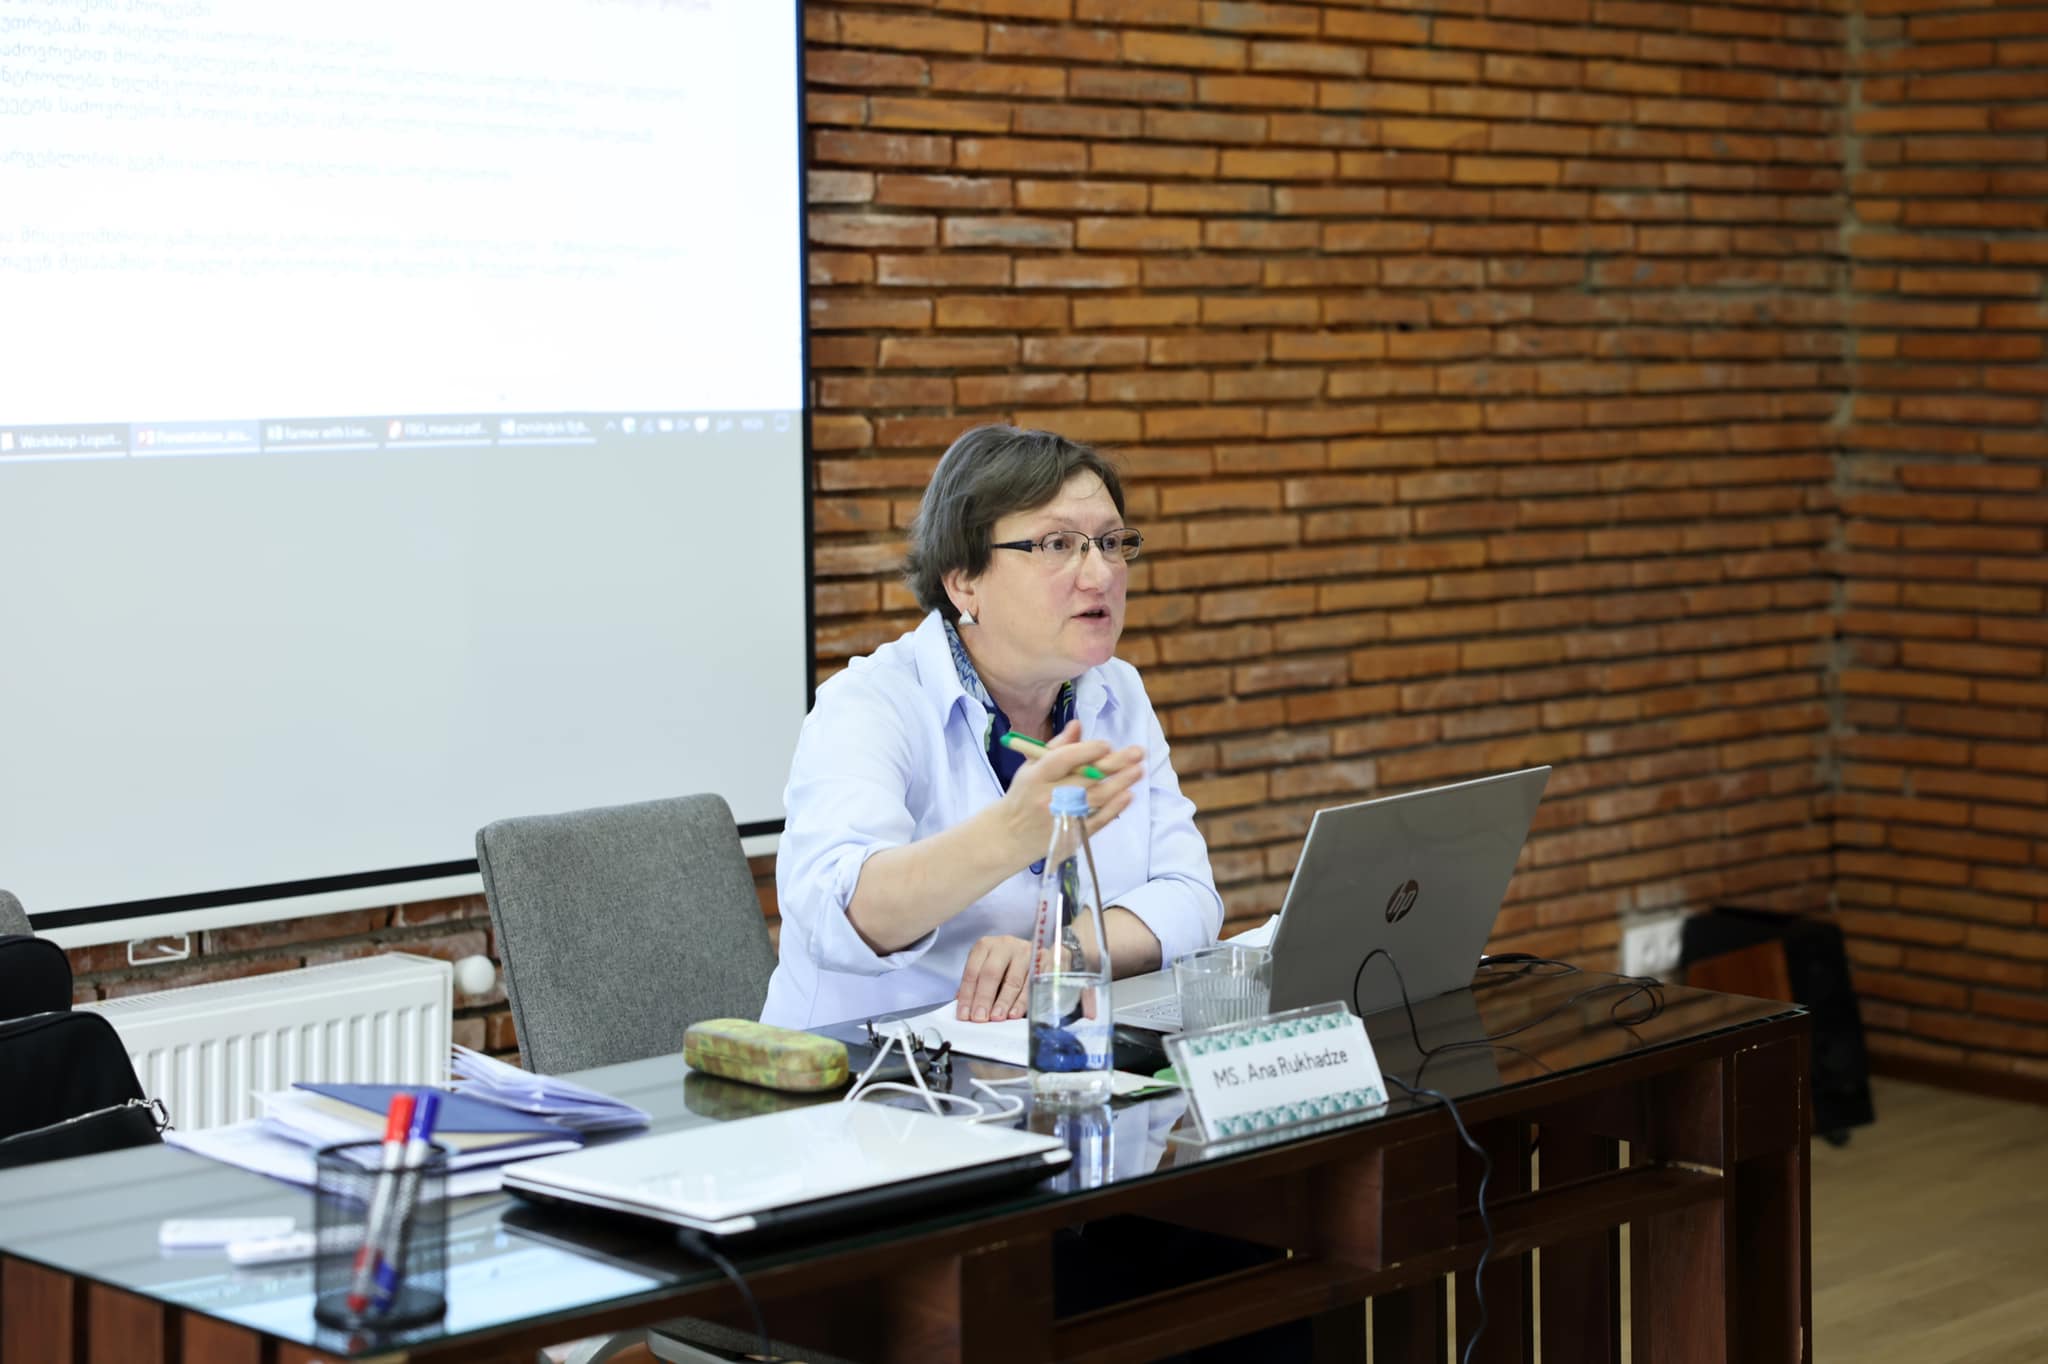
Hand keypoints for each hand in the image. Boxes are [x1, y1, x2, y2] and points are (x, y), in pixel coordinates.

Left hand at [956, 935, 1037, 1021]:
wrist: (1034, 955)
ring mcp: (1026, 952)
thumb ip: (976, 988)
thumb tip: (965, 1010)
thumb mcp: (987, 970)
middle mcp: (1005, 945)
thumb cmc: (1005, 967)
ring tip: (996, 1017)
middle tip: (979, 1017)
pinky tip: (1014, 1013)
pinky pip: (1032, 985)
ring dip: (1003, 1002)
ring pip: (1013, 980)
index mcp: (986, 946)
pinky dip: (1022, 1002)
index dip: (967, 995)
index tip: (964, 1015)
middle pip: (992, 973)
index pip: (972, 971)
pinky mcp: (1044, 961)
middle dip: (984, 998)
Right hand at [994, 720, 1144, 865]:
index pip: (1063, 760)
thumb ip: (1056, 747)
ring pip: (1096, 798)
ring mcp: (1062, 817)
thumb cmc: (1024, 795)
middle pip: (1086, 778)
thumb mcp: (1031, 768)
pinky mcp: (1073, 834)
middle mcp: (1048, 797)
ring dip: (1121, 783)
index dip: (1086, 751)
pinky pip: (1097, 820)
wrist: (1010, 836)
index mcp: (1036, 776)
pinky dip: (1114, 808)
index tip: (1107, 744)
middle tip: (1138, 752)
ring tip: (1139, 770)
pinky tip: (1128, 795)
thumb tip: (1078, 725)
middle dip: (1115, 764)